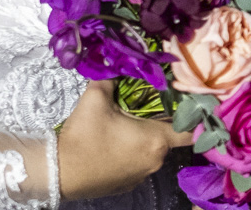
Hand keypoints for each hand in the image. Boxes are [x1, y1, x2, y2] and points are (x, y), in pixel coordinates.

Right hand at [57, 80, 193, 200]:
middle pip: (169, 139)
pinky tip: (115, 144)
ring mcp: (141, 176)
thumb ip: (112, 78)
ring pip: (152, 152)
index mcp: (156, 139)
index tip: (188, 105)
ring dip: (144, 139)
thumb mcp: (96, 97)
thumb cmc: (83, 136)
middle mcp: (155, 160)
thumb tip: (118, 65)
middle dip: (161, 123)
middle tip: (146, 108)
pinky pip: (138, 164)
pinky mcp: (127, 185)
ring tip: (126, 126)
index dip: (193, 117)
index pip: (189, 130)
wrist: (57, 172)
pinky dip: (132, 154)